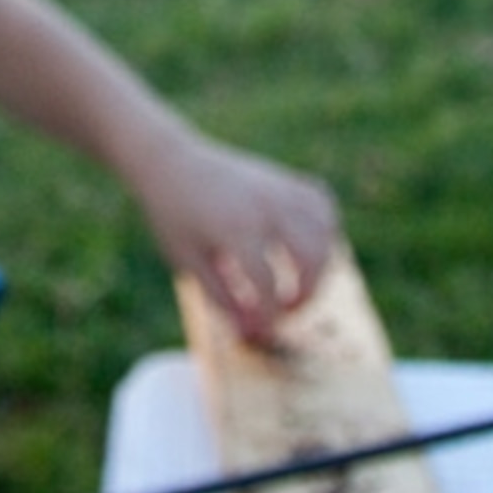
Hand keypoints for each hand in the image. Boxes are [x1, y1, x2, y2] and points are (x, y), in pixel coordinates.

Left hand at [134, 129, 340, 342]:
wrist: (168, 160)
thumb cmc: (171, 213)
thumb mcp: (187, 261)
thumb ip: (220, 297)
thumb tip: (249, 332)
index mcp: (235, 230)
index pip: (267, 287)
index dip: (268, 317)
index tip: (262, 332)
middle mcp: (265, 207)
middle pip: (309, 259)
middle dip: (305, 294)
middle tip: (286, 310)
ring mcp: (279, 189)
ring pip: (325, 231)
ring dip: (320, 264)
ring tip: (299, 282)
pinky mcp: (283, 178)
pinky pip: (321, 202)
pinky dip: (324, 227)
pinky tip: (310, 246)